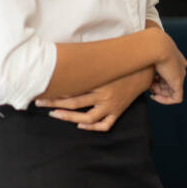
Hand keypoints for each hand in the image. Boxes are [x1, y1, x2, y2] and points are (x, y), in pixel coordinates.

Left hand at [37, 67, 153, 130]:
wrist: (146, 70)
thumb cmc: (124, 63)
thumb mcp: (106, 61)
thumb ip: (89, 63)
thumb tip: (68, 60)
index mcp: (100, 81)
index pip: (72, 89)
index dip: (55, 91)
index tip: (42, 90)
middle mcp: (105, 95)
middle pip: (74, 103)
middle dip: (54, 103)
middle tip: (40, 102)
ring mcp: (112, 105)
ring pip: (87, 117)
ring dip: (68, 117)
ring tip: (55, 114)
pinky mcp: (119, 111)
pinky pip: (104, 124)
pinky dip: (92, 127)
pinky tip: (80, 124)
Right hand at [151, 29, 186, 103]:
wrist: (155, 45)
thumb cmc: (147, 47)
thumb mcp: (147, 54)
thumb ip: (145, 61)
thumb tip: (135, 66)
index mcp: (174, 59)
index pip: (169, 74)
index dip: (158, 79)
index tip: (149, 79)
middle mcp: (179, 67)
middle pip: (170, 83)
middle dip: (158, 87)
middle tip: (149, 85)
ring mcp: (180, 75)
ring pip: (172, 91)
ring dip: (159, 93)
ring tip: (150, 88)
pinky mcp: (178, 82)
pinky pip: (177, 98)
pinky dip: (165, 100)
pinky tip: (155, 97)